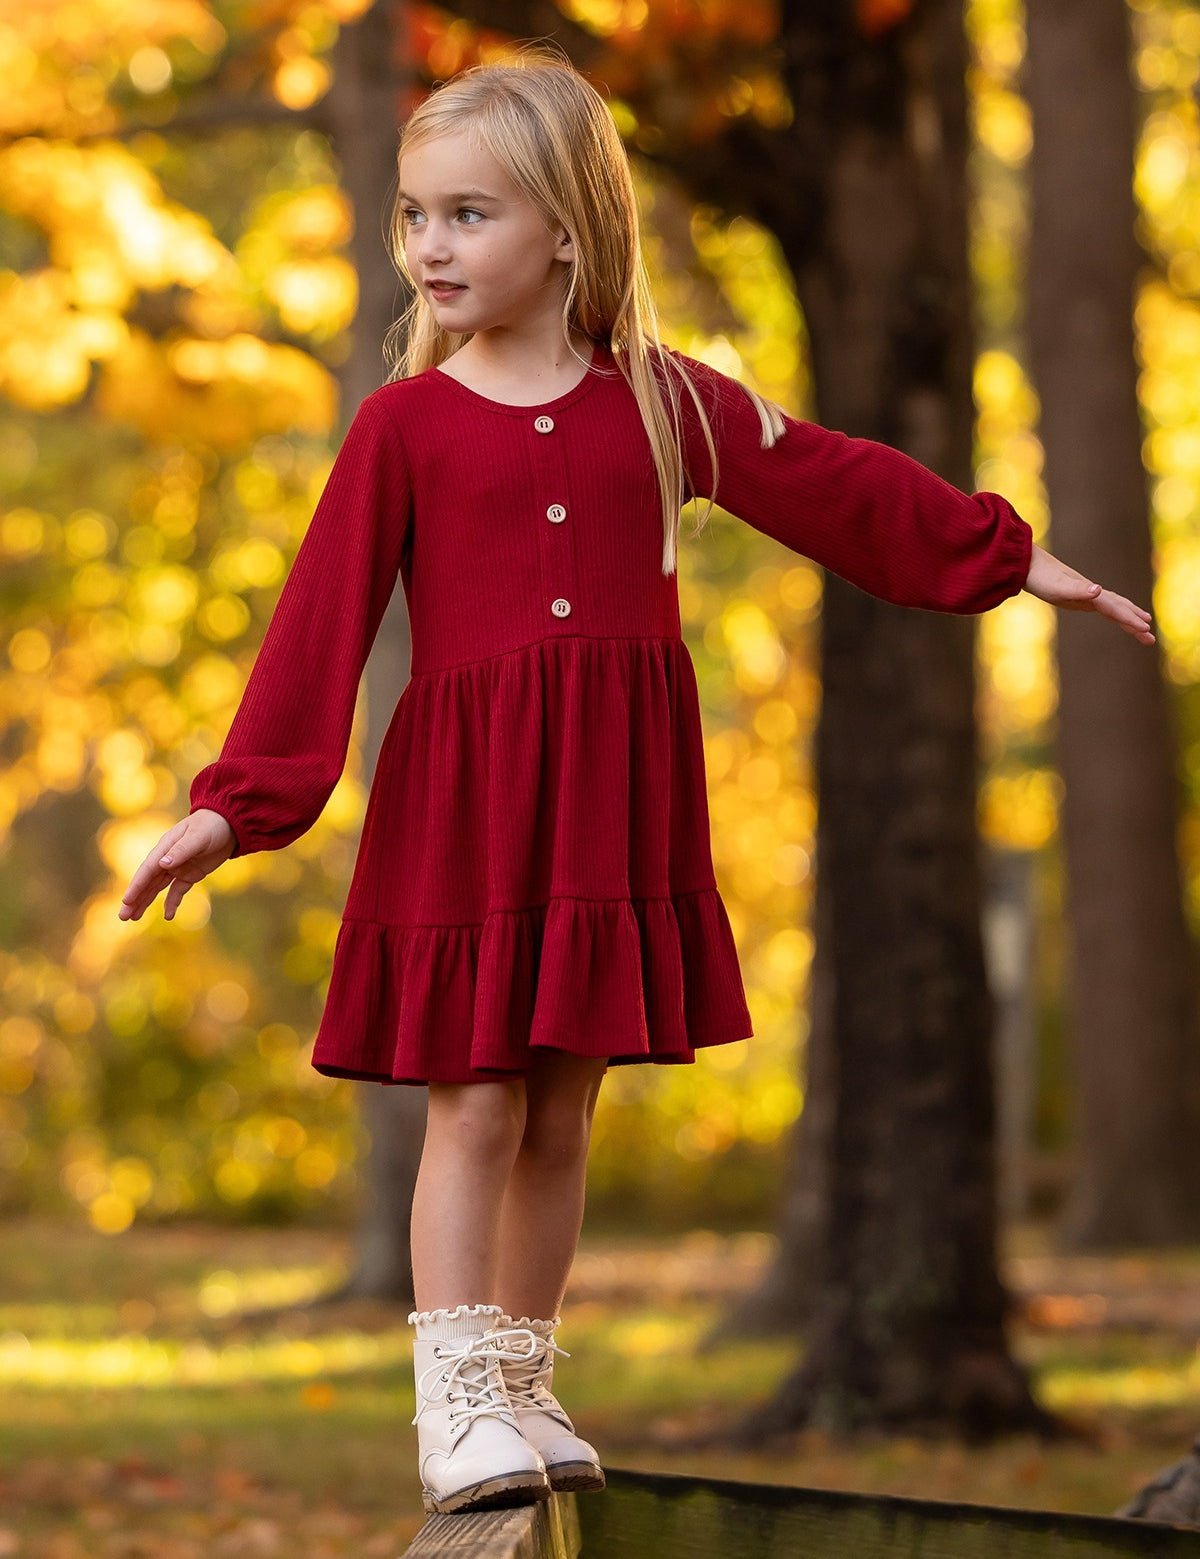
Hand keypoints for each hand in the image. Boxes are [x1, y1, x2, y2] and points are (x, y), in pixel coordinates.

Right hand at [118, 808, 236, 921]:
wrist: (229, 823)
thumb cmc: (211, 825)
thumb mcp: (197, 837)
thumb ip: (181, 850)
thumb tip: (162, 864)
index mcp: (165, 847)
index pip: (147, 870)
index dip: (136, 886)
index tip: (126, 901)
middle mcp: (167, 859)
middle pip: (148, 882)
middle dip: (135, 899)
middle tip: (123, 917)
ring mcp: (177, 868)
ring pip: (157, 888)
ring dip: (145, 902)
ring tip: (134, 918)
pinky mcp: (190, 875)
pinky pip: (177, 891)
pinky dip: (172, 903)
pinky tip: (168, 916)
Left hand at [1023, 543, 1154, 644]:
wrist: (1029, 565)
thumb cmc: (1041, 578)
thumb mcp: (1058, 587)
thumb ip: (1078, 589)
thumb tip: (1098, 589)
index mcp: (1091, 592)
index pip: (1115, 608)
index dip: (1130, 618)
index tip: (1145, 628)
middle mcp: (1094, 592)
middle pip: (1120, 608)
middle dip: (1135, 623)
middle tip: (1151, 638)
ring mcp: (1089, 595)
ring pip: (1115, 608)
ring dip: (1130, 619)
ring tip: (1144, 630)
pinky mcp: (1082, 598)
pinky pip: (1105, 609)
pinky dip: (1116, 614)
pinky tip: (1119, 618)